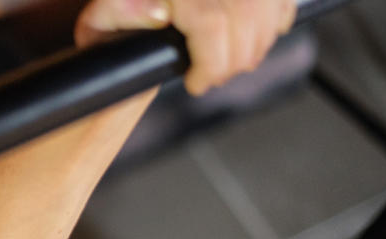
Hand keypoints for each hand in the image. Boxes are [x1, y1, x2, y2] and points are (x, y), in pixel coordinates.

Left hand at [75, 0, 298, 95]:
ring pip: (269, 11)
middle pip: (247, 19)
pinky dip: (277, 20)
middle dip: (234, 61)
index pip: (212, 23)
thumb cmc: (120, 3)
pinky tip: (258, 36)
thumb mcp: (104, 14)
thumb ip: (121, 16)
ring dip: (257, 45)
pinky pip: (281, 2)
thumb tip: (160, 16)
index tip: (197, 83)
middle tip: (212, 77)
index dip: (211, 63)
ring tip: (231, 62)